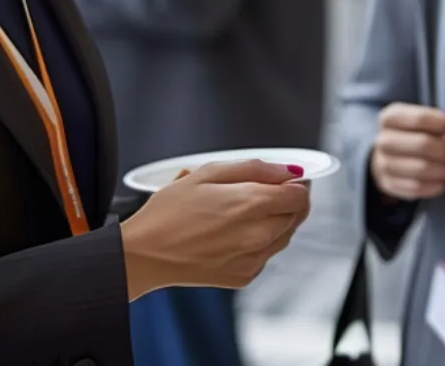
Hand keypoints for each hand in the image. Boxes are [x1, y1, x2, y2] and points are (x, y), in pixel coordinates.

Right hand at [120, 159, 310, 299]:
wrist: (144, 255)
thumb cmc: (168, 213)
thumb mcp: (207, 173)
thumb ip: (254, 169)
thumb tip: (288, 170)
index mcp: (251, 205)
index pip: (300, 194)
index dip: (295, 183)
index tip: (283, 179)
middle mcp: (258, 235)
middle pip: (297, 214)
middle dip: (286, 200)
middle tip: (258, 192)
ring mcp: (253, 259)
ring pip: (285, 235)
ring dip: (276, 221)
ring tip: (241, 212)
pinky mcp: (245, 276)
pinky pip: (267, 254)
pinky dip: (260, 242)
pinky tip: (233, 233)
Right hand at [371, 103, 444, 200]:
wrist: (389, 155)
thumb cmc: (413, 134)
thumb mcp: (424, 122)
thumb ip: (443, 124)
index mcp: (391, 117)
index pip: (421, 118)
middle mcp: (383, 140)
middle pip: (421, 145)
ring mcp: (383, 164)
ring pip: (420, 169)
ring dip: (444, 169)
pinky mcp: (389, 184)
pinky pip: (416, 188)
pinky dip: (435, 186)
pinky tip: (444, 181)